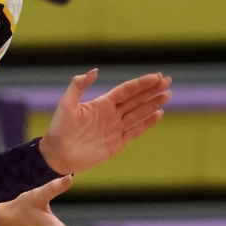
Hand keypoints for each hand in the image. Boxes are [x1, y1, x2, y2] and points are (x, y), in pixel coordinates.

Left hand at [38, 70, 171, 174]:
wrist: (57, 155)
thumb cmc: (59, 128)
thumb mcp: (67, 104)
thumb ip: (78, 86)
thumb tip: (95, 71)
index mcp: (101, 104)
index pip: (126, 90)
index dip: (141, 83)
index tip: (156, 76)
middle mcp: (111, 114)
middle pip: (136, 99)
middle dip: (151, 90)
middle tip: (168, 80)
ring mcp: (115, 129)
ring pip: (138, 113)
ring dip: (153, 104)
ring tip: (167, 94)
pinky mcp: (117, 143)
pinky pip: (135, 131)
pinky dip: (147, 123)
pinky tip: (158, 113)